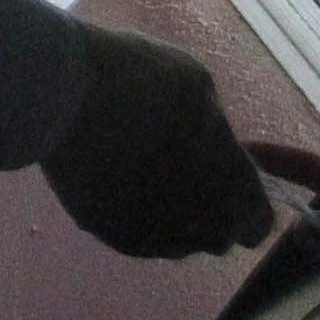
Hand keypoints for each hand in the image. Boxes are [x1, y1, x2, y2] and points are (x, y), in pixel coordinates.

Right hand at [38, 22, 274, 258]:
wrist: (63, 94)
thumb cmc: (144, 83)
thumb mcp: (200, 88)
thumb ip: (216, 132)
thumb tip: (211, 146)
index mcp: (232, 194)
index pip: (256, 225)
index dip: (245, 201)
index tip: (225, 174)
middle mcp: (195, 228)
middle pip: (214, 235)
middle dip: (207, 209)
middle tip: (181, 165)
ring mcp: (146, 237)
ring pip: (170, 237)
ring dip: (167, 213)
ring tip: (140, 165)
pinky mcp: (102, 232)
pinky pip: (128, 229)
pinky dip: (126, 208)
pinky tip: (111, 170)